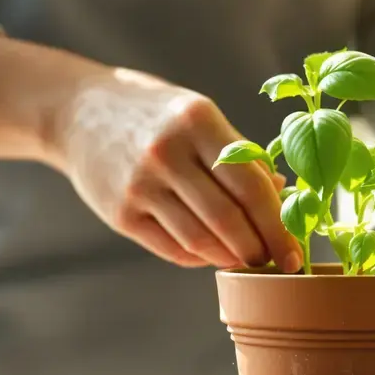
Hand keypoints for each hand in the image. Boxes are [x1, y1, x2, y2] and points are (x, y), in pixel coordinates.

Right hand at [55, 67, 300, 271]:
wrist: (79, 112)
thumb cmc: (156, 115)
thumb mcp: (199, 117)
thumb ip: (241, 155)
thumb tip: (284, 197)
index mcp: (197, 121)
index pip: (250, 184)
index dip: (278, 225)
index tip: (295, 252)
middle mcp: (167, 153)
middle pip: (228, 219)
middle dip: (259, 249)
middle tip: (275, 262)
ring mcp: (140, 185)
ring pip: (201, 240)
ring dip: (231, 258)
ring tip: (247, 259)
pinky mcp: (121, 214)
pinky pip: (172, 249)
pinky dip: (201, 257)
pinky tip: (214, 253)